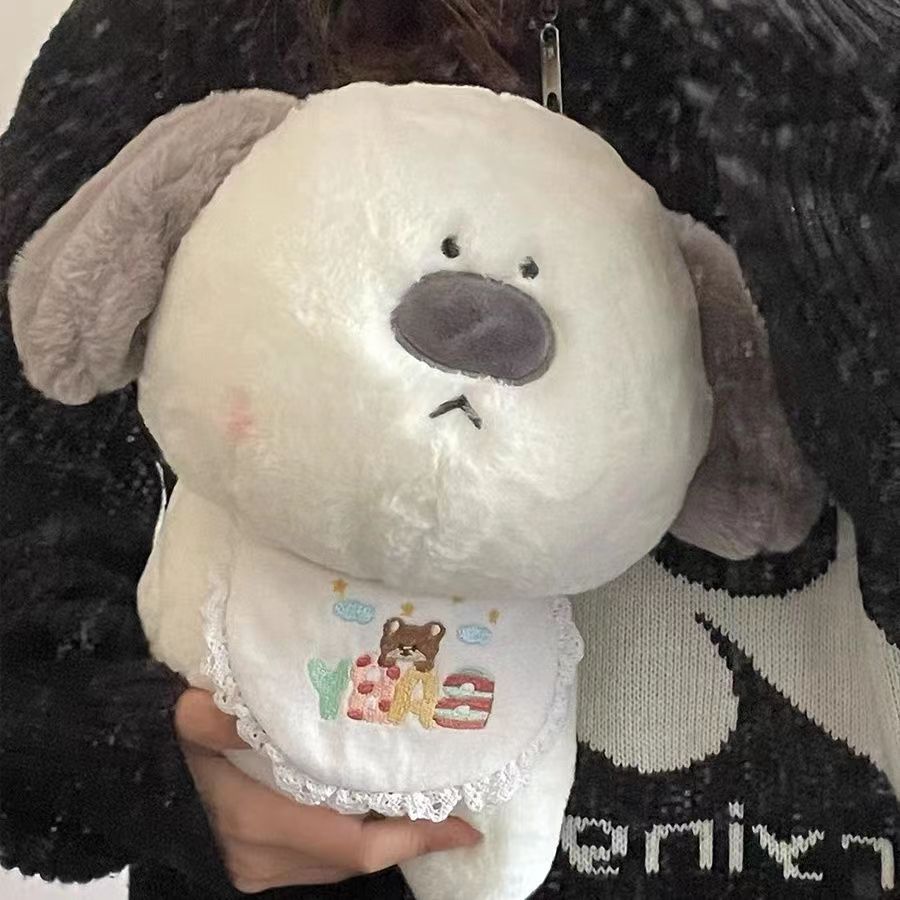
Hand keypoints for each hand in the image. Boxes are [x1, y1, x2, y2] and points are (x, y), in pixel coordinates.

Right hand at [175, 688, 481, 892]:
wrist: (122, 776)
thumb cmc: (161, 746)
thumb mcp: (187, 719)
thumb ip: (217, 715)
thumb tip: (258, 697)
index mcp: (258, 823)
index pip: (356, 844)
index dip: (416, 838)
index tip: (466, 829)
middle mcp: (264, 859)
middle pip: (355, 856)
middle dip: (407, 835)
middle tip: (452, 804)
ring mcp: (258, 870)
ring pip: (339, 861)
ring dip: (379, 835)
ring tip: (419, 798)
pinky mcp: (253, 868)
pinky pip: (319, 860)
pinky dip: (350, 836)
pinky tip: (368, 806)